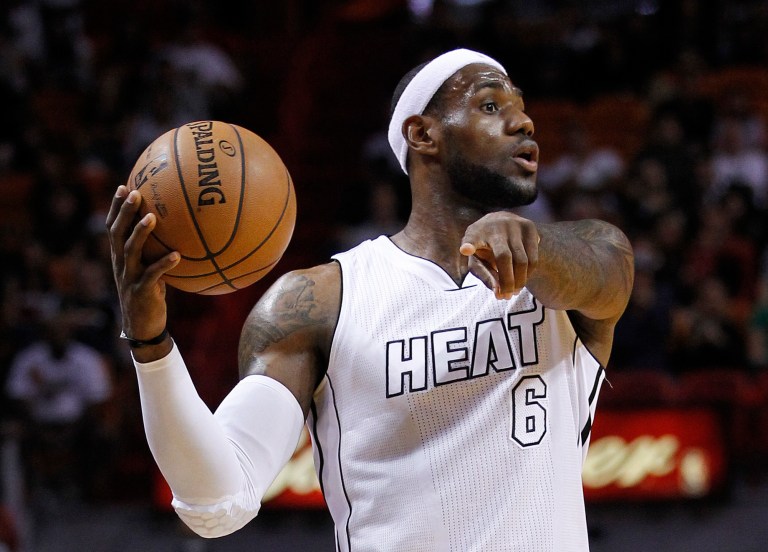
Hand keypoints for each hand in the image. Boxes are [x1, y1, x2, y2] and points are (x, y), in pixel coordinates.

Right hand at [106, 185, 179, 342]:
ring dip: (140, 233)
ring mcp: (129, 277)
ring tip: (152, 217)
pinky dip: (164, 265)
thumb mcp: (149, 269)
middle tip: (134, 192)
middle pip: (117, 233)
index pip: (113, 227)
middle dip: (124, 211)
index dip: (116, 207)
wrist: (143, 326)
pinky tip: (178, 255)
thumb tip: (178, 229)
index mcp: (120, 257)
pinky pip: (153, 275)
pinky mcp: (141, 291)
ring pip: (130, 251)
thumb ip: (155, 251)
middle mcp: (121, 264)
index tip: (123, 185)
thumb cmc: (150, 293)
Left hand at [460, 212, 539, 299]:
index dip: (469, 245)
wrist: (499, 221)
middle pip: (504, 257)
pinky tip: (523, 279)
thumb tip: (499, 293)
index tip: (465, 250)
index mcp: (475, 233)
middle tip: (508, 296)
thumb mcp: (477, 259)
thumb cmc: (484, 246)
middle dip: (507, 281)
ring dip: (521, 280)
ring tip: (515, 291)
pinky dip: (529, 273)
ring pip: (523, 260)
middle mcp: (495, 226)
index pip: (471, 239)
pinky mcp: (529, 227)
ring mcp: (514, 224)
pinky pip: (533, 257)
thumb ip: (484, 276)